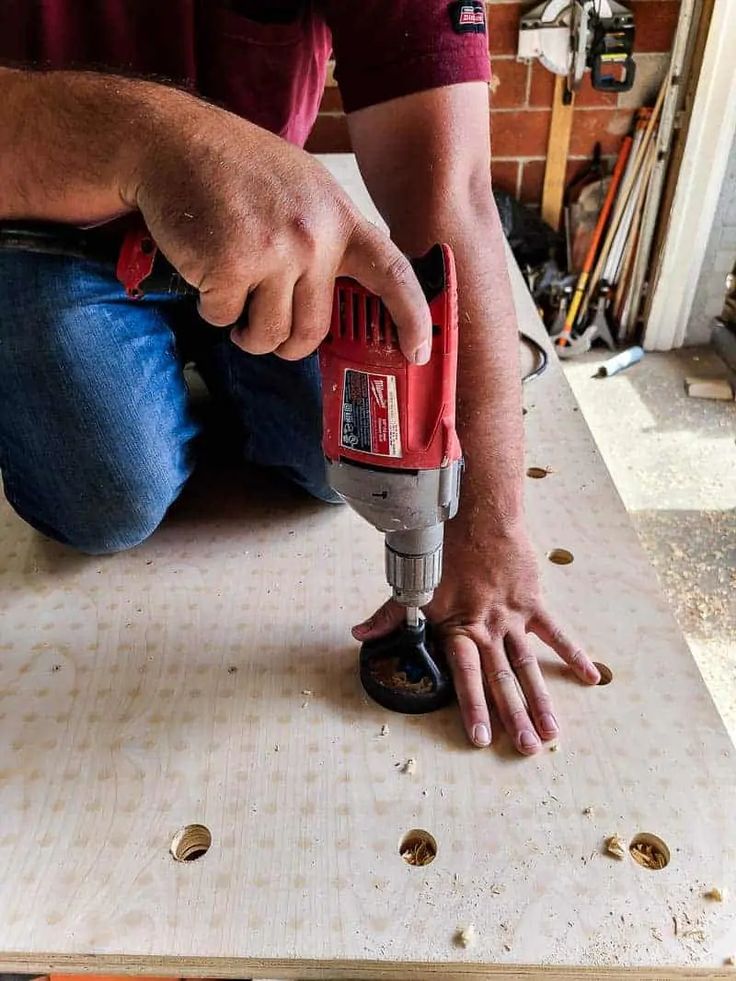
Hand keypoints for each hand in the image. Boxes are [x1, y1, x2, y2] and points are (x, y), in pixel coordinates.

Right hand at [125, 100, 431, 361]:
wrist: (171, 141)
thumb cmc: (234, 169)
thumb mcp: (303, 190)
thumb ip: (327, 236)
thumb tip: (344, 291)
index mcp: (339, 219)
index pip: (392, 275)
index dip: (412, 319)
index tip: (417, 353)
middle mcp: (315, 238)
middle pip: (313, 331)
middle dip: (286, 344)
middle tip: (264, 334)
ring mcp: (275, 252)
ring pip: (269, 335)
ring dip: (246, 333)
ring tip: (233, 307)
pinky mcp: (231, 266)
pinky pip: (223, 318)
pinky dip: (209, 307)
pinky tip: (203, 271)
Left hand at [352, 517, 599, 753]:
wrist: (480, 517)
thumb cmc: (445, 549)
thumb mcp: (415, 586)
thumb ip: (389, 615)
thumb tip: (359, 635)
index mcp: (460, 628)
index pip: (466, 676)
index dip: (474, 708)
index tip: (482, 739)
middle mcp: (488, 629)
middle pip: (502, 680)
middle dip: (515, 717)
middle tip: (528, 750)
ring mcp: (513, 618)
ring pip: (529, 666)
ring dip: (541, 699)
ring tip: (552, 732)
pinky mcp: (533, 604)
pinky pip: (556, 633)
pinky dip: (574, 654)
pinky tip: (591, 677)